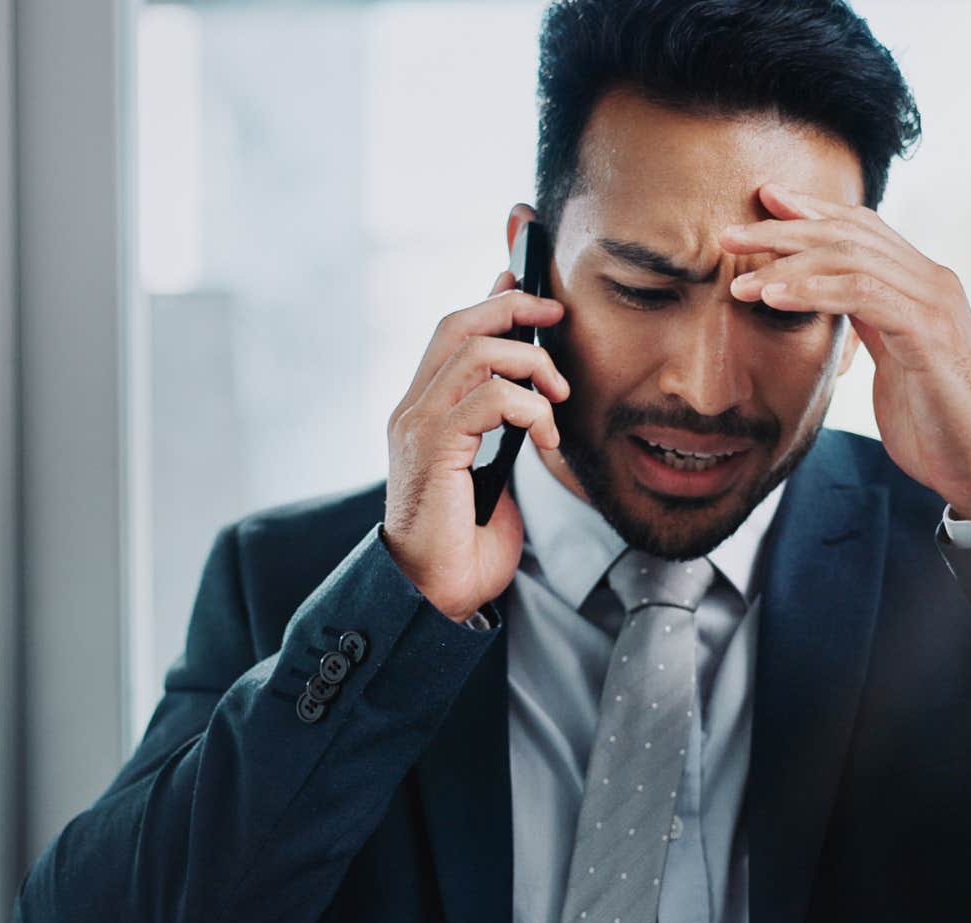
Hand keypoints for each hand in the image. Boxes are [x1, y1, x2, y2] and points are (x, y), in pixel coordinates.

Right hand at [382, 270, 569, 622]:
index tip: (526, 280)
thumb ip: (505, 432)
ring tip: (558, 396)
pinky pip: (489, 398)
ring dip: (530, 364)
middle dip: (512, 306)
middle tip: (557, 316)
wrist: (435, 595)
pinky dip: (530, 407)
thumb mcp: (494, 473)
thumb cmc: (465, 546)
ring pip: (476, 353)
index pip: (453, 333)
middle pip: (458, 325)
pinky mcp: (433, 448)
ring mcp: (417, 427)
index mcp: (423, 412)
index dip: (491, 298)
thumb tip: (535, 397)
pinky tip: (546, 435)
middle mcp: (412, 410)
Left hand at [719, 182, 970, 519]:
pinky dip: (814, 292)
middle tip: (730, 236)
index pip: (862, 227)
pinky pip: (863, 294)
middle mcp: (932, 280)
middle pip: (849, 233)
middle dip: (785, 229)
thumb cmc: (935, 421)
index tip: (764, 202)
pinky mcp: (928, 332)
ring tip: (742, 282)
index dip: (811, 211)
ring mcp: (933, 302)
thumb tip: (830, 298)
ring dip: (788, 265)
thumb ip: (869, 322)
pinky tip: (775, 297)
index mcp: (923, 283)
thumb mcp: (892, 360)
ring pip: (852, 257)